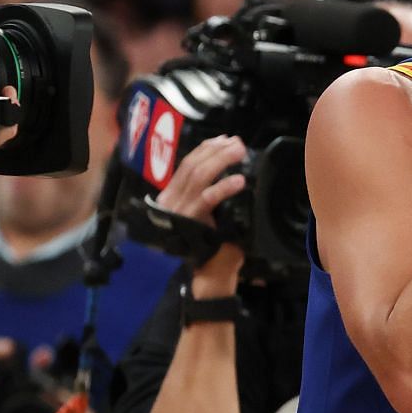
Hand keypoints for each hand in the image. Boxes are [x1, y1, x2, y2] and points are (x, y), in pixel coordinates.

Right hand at [157, 134, 249, 292]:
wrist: (207, 273)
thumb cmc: (211, 243)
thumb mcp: (206, 213)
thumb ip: (207, 193)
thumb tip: (227, 167)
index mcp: (172, 195)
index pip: (187, 164)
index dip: (206, 148)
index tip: (224, 139)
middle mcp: (171, 200)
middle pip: (192, 165)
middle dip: (216, 150)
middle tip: (237, 144)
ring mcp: (180, 209)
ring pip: (199, 176)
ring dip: (221, 161)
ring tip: (240, 154)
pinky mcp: (191, 220)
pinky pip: (208, 198)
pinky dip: (224, 187)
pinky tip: (239, 181)